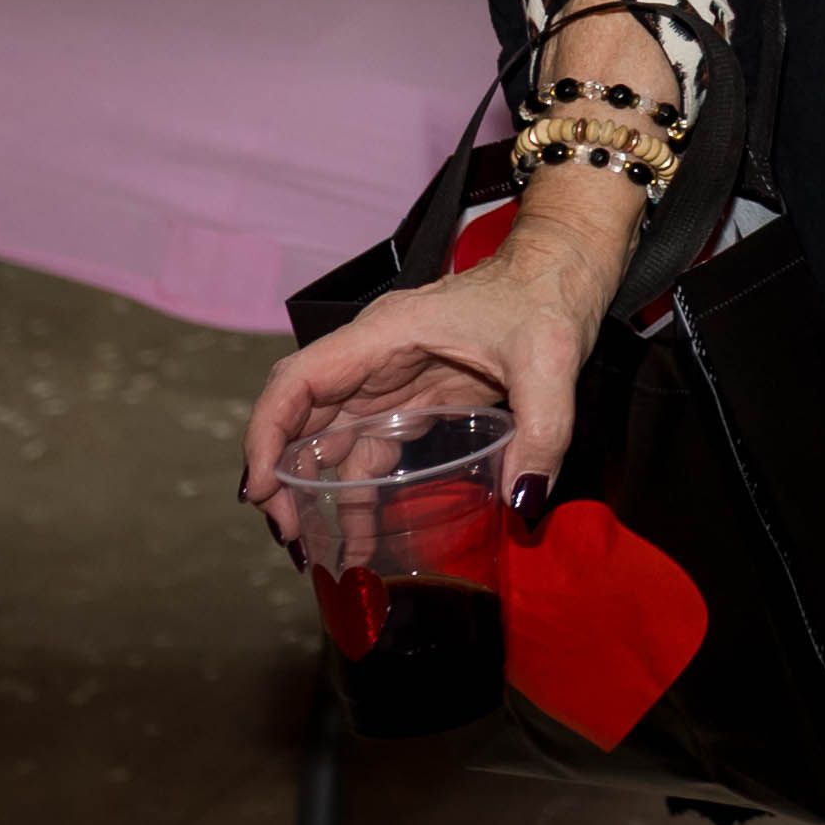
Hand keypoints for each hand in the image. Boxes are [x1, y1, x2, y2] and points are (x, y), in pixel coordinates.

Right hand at [237, 214, 617, 550]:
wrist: (564, 271)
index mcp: (387, 334)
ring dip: (320, 493)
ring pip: (332, 439)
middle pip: (302, 417)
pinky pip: (369, 447)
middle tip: (291, 538)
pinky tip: (362, 532)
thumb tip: (522, 502)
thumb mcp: (551, 361)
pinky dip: (358, 489)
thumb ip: (542, 432)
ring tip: (323, 553)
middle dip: (283, 477)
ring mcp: (391, 378)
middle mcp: (375, 357)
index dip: (267, 432)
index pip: (299, 380)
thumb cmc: (547, 296)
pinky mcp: (413, 398)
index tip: (261, 488)